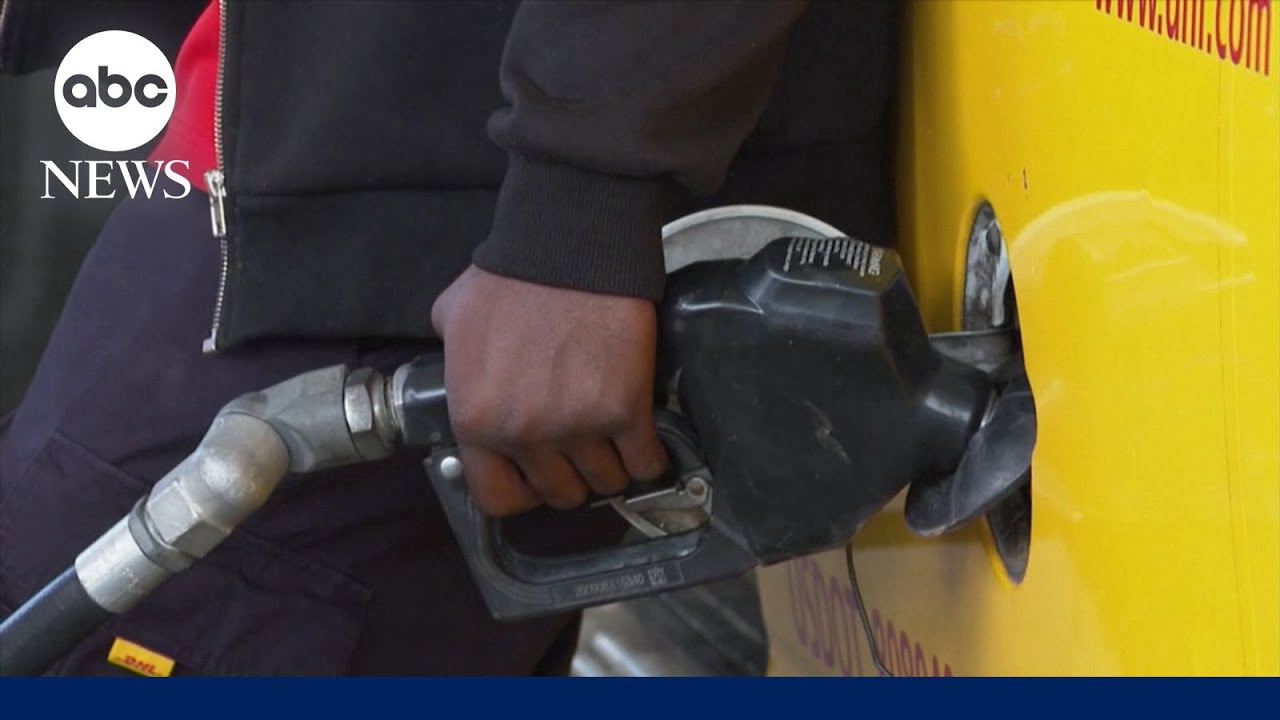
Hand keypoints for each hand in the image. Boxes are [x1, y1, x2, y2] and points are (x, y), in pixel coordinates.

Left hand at [431, 266, 669, 516]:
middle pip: (558, 493)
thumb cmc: (510, 275)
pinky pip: (644, 462)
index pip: (496, 497)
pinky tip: (646, 444)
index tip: (534, 480)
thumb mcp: (451, 320)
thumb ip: (454, 365)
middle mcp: (525, 433)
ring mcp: (578, 426)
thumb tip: (466, 377)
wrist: (570, 245)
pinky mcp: (626, 410)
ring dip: (611, 469)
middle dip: (570, 478)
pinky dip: (649, 458)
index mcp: (477, 419)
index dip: (519, 492)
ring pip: (604, 483)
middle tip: (580, 453)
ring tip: (614, 445)